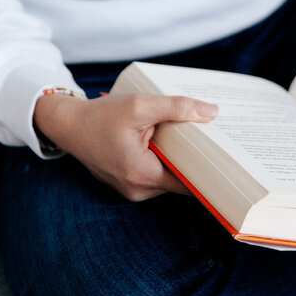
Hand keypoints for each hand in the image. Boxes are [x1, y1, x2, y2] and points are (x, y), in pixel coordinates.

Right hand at [32, 90, 218, 199]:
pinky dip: (165, 158)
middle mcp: (138, 190)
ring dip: (179, 157)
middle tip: (217, 138)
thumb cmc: (100, 115)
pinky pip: (155, 173)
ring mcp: (131, 188)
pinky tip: (173, 138)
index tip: (228, 156)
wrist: (68, 124)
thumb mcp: (140, 105)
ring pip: (168, 176)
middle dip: (197, 159)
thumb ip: (176, 108)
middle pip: (180, 179)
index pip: (189, 182)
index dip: (209, 170)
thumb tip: (212, 112)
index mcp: (142, 176)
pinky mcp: (128, 181)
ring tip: (198, 135)